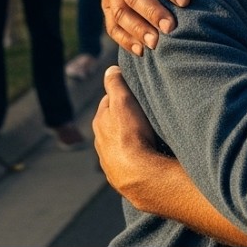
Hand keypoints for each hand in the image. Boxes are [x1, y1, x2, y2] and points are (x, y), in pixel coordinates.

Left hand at [94, 65, 164, 203]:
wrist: (139, 175)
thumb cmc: (131, 135)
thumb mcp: (124, 102)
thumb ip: (116, 84)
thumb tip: (110, 70)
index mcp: (99, 122)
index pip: (108, 101)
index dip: (121, 96)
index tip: (134, 94)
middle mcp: (100, 142)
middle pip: (112, 124)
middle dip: (124, 118)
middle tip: (142, 115)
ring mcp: (109, 161)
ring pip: (118, 143)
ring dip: (129, 139)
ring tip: (146, 137)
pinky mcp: (120, 176)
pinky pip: (127, 162)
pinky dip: (133, 157)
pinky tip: (145, 157)